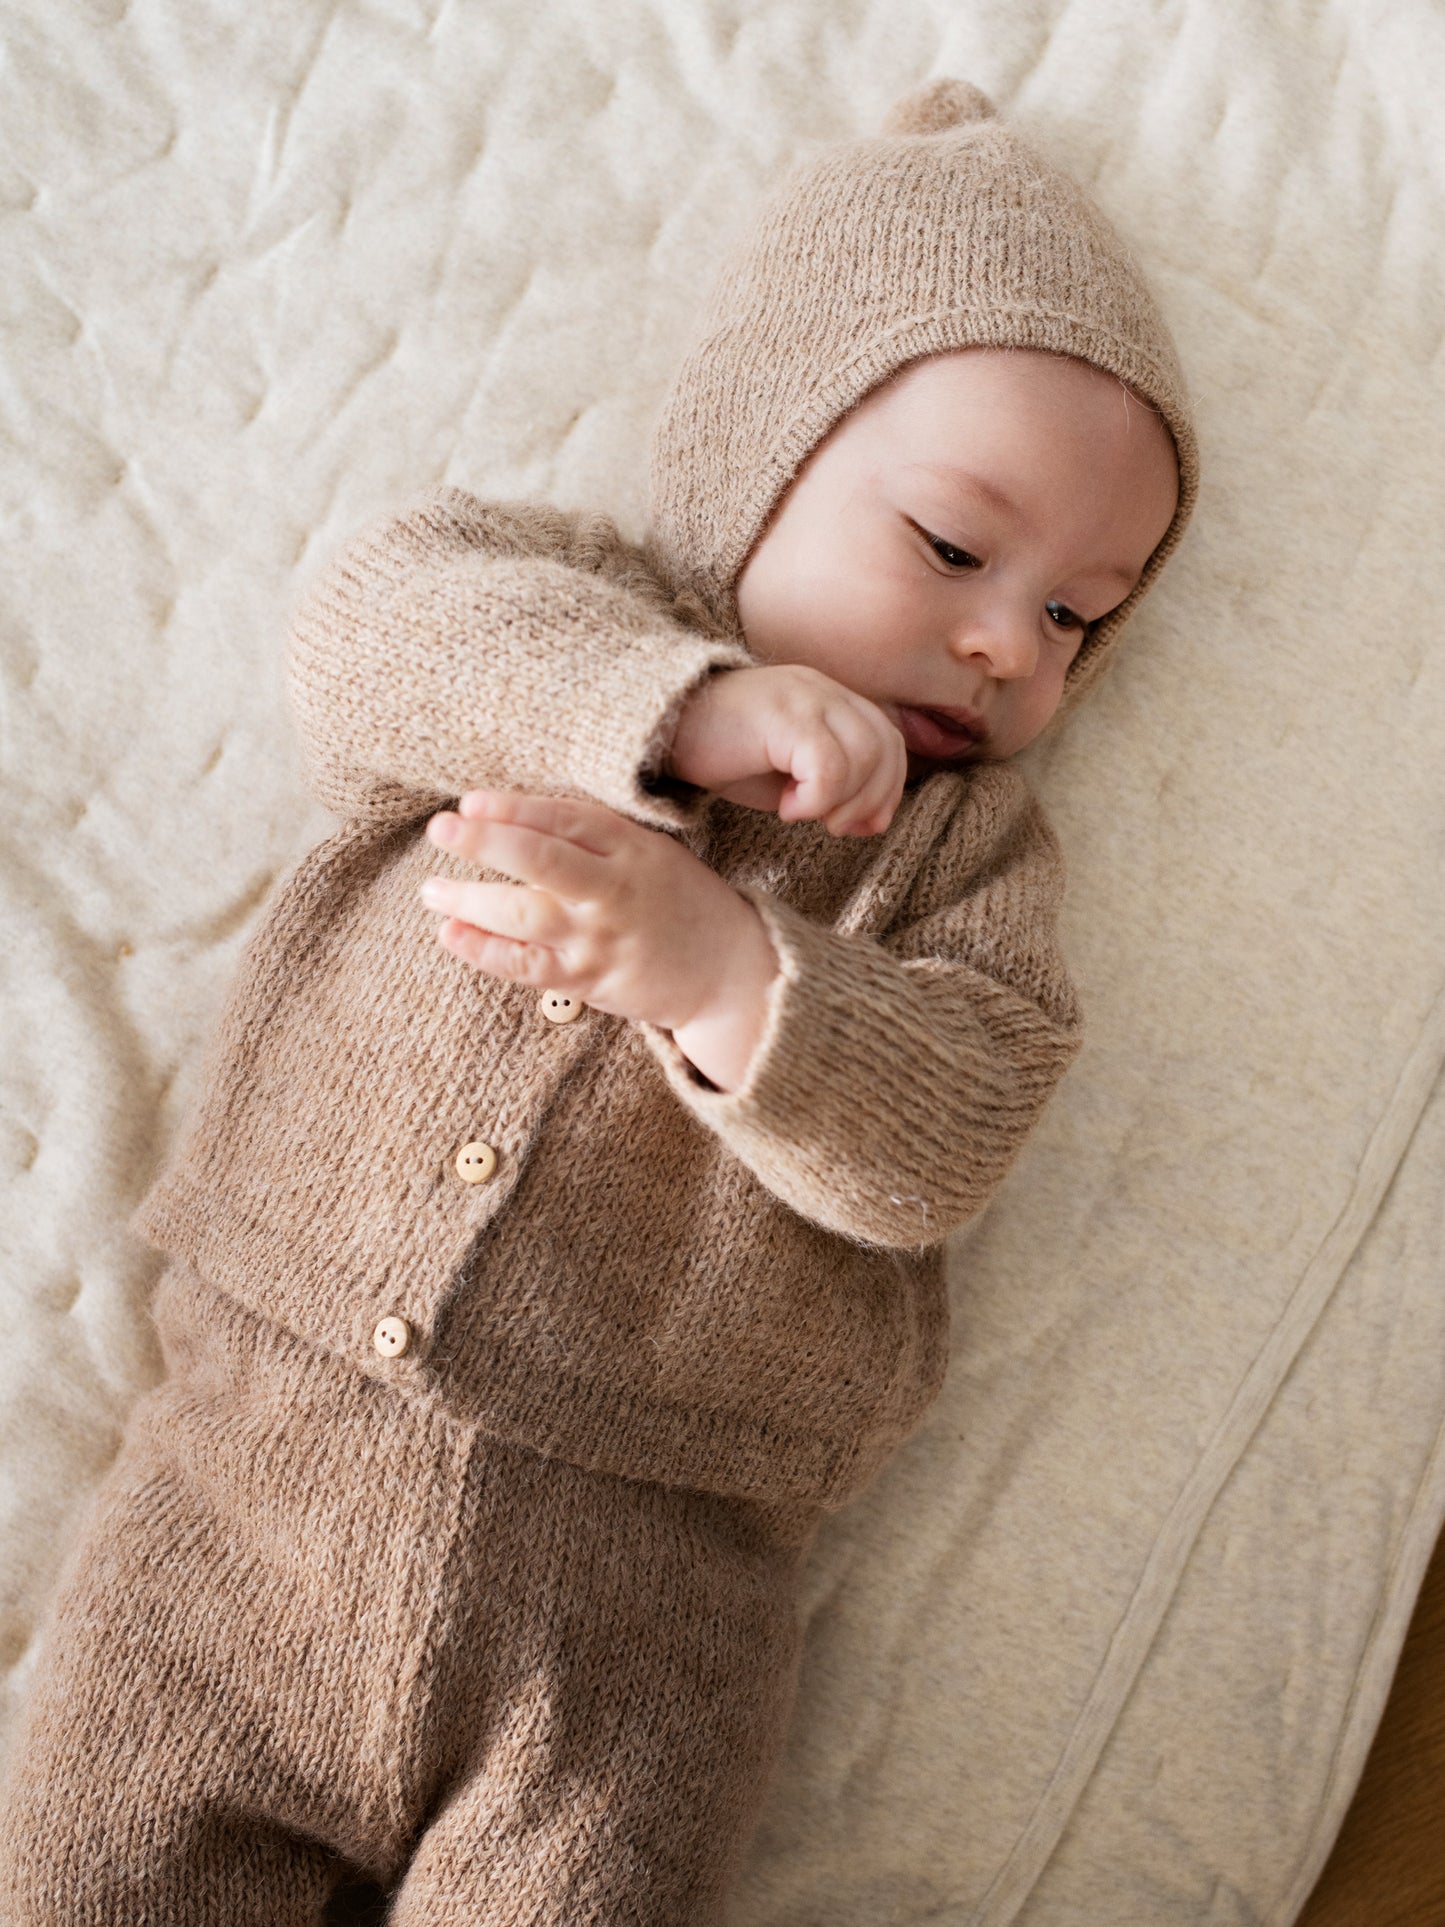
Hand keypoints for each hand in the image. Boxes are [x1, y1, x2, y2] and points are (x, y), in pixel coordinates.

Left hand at [419, 790, 779, 1087]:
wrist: (728, 972)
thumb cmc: (680, 901)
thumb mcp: (652, 852)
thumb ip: (596, 835)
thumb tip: (513, 813)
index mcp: (632, 849)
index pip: (564, 818)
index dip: (514, 808)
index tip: (470, 801)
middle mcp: (614, 891)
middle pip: (539, 860)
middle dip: (483, 842)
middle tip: (440, 828)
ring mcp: (598, 938)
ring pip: (522, 914)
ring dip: (468, 900)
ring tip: (431, 889)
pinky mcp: (587, 981)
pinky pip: (524, 965)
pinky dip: (482, 950)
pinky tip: (450, 933)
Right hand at [664, 663, 906, 835]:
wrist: (660, 727)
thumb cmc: (721, 753)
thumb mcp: (786, 772)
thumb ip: (832, 786)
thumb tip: (871, 821)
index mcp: (829, 699)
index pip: (889, 741)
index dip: (888, 789)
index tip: (862, 825)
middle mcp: (823, 690)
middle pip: (885, 747)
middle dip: (871, 799)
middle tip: (832, 826)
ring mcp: (805, 697)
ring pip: (864, 755)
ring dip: (843, 800)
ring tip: (803, 813)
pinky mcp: (783, 715)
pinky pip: (828, 765)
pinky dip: (817, 798)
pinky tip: (787, 808)